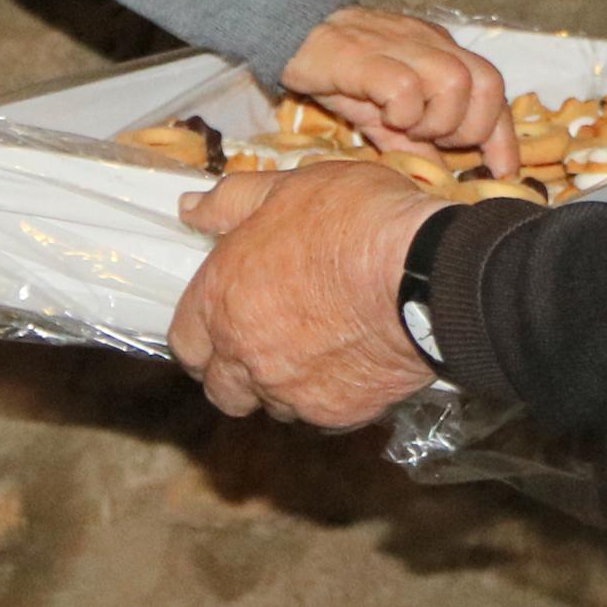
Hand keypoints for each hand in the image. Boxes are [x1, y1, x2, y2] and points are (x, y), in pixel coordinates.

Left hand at [168, 162, 443, 427]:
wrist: (421, 274)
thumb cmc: (353, 222)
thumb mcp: (286, 188)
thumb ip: (229, 203)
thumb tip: (190, 209)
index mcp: (221, 299)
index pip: (185, 342)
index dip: (201, 335)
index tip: (220, 323)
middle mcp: (246, 354)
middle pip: (222, 389)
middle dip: (236, 373)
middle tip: (266, 344)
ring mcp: (291, 391)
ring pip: (273, 406)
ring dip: (283, 386)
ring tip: (316, 352)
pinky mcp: (337, 413)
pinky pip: (321, 417)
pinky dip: (330, 398)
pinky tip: (351, 367)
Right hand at [281, 10, 514, 173]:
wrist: (290, 33)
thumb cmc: (343, 73)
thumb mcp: (385, 111)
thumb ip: (415, 140)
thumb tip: (442, 174)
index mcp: (441, 52)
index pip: (492, 87)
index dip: (503, 134)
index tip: (504, 171)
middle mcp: (429, 43)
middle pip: (486, 82)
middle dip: (468, 128)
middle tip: (432, 140)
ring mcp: (400, 44)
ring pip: (453, 82)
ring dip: (436, 120)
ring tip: (406, 128)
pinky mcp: (365, 54)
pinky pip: (405, 86)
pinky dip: (403, 111)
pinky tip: (383, 116)